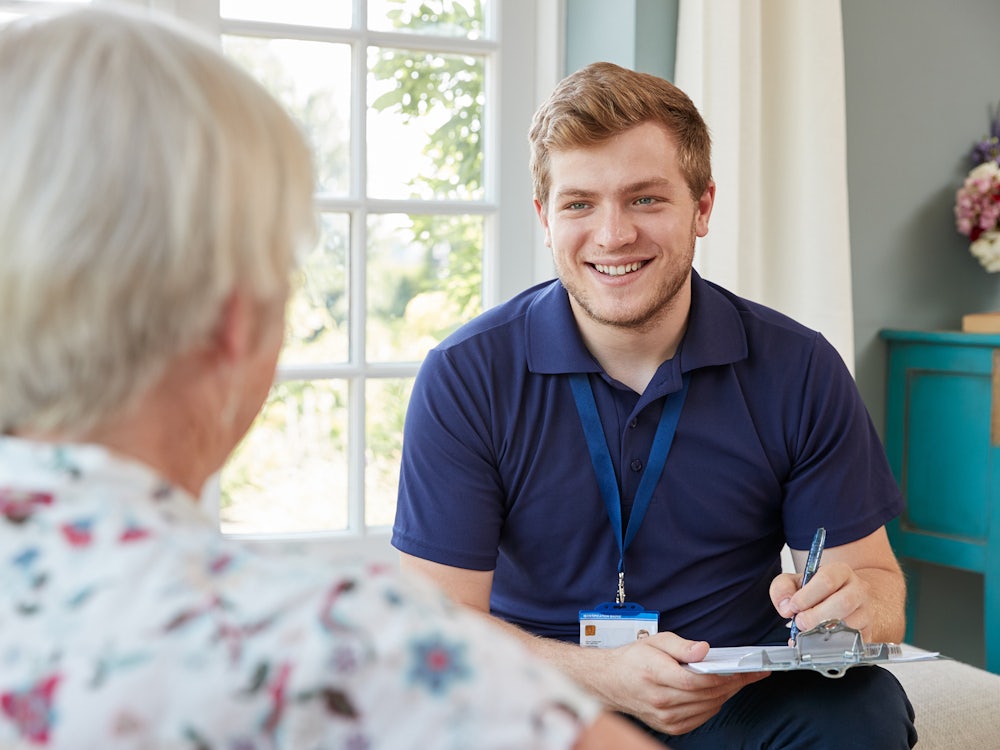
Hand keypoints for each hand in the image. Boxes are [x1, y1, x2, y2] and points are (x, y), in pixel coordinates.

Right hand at [593, 632, 767, 735]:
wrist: (610, 683)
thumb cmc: (633, 660)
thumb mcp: (655, 641)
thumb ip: (681, 646)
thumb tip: (704, 650)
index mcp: (655, 675)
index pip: (697, 680)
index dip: (723, 675)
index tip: (743, 668)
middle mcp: (661, 700)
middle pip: (707, 694)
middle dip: (733, 683)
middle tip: (750, 673)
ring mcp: (666, 717)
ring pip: (708, 707)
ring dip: (726, 694)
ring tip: (738, 680)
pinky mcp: (670, 726)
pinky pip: (702, 716)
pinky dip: (714, 704)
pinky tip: (719, 692)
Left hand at [770, 560, 872, 641]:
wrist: (845, 601)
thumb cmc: (818, 591)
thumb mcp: (795, 582)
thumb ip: (783, 588)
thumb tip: (786, 607)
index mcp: (840, 571)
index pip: (827, 580)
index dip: (807, 596)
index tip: (794, 606)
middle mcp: (858, 590)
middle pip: (843, 602)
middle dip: (816, 616)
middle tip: (800, 623)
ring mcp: (866, 612)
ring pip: (851, 625)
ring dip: (824, 632)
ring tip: (809, 632)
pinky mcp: (868, 633)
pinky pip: (854, 643)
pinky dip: (833, 646)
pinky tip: (820, 643)